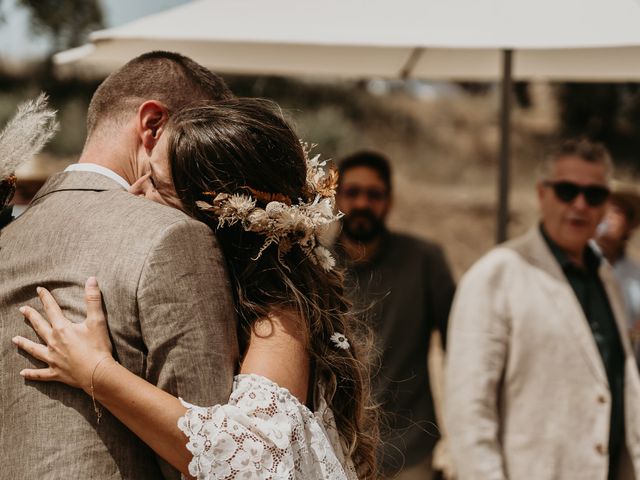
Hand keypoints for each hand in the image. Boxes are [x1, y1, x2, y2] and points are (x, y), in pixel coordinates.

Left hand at [13, 277, 113, 392]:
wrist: (97, 373)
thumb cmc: (98, 346)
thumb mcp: (97, 320)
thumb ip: (93, 299)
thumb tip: (91, 279)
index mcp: (62, 328)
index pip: (51, 309)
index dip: (46, 298)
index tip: (39, 290)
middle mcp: (53, 342)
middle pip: (39, 327)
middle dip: (31, 317)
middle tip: (23, 310)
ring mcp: (52, 358)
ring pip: (34, 349)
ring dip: (24, 344)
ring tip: (15, 339)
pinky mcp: (56, 372)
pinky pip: (40, 374)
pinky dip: (31, 374)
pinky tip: (23, 373)